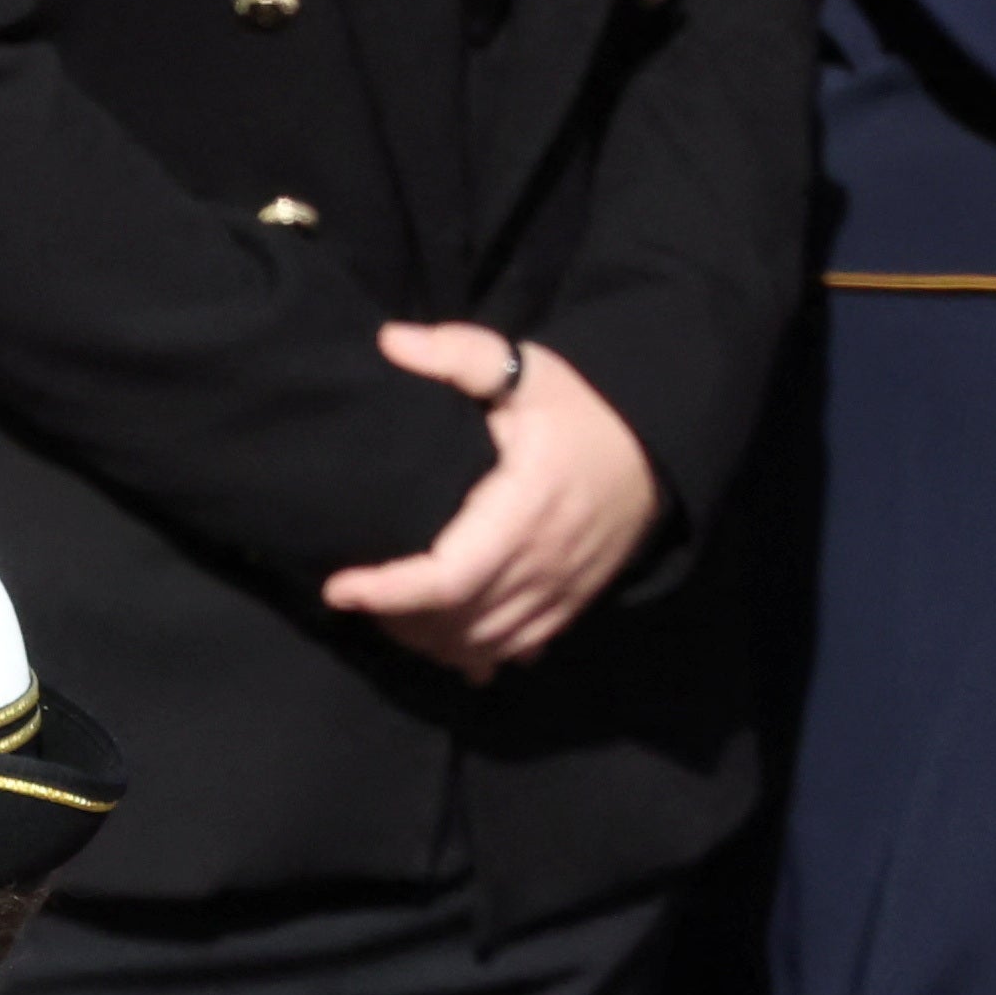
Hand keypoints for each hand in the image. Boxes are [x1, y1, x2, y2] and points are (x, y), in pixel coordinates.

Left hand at [321, 327, 664, 682]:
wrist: (657, 447)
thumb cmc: (584, 408)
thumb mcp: (530, 370)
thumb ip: (461, 354)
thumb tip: (391, 341)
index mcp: (525, 510)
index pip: (447, 578)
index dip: (388, 592)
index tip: (338, 587)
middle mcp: (543, 563)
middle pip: (456, 623)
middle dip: (396, 620)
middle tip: (354, 593)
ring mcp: (560, 592)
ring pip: (481, 645)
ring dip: (428, 641)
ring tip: (386, 614)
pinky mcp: (570, 605)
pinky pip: (515, 650)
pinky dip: (471, 653)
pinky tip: (440, 639)